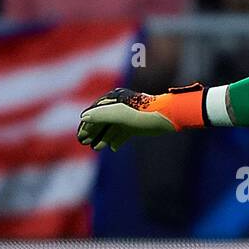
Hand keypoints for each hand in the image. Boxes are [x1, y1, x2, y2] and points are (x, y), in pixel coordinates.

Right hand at [77, 84, 205, 150]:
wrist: (168, 117)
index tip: (80, 136)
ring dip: (103, 137)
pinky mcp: (136, 125)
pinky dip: (116, 140)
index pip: (95, 112)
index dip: (87, 124)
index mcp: (114, 100)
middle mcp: (120, 106)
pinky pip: (123, 133)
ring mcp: (128, 116)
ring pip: (112, 128)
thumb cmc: (143, 114)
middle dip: (93, 131)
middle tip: (85, 143)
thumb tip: (83, 117)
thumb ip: (100, 115)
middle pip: (102, 120)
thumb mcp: (119, 114)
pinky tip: (112, 148)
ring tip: (96, 147)